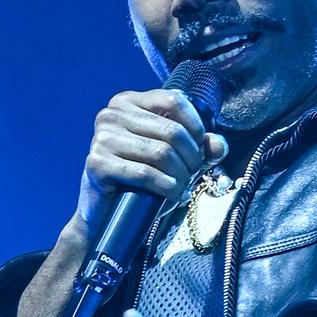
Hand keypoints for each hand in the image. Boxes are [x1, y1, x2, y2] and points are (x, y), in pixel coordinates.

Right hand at [73, 88, 227, 243]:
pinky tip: (176, 195)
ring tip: (184, 187)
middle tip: (194, 175)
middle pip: (171, 130)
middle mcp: (112, 114)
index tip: (201, 150)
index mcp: (128, 102)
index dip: (195, 126)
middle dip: (191, 157)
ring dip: (181, 174)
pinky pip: (145, 173)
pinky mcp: (97, 163)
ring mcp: (102, 138)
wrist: (106, 214)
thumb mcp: (173, 159)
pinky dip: (167, 187)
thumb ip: (198, 148)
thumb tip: (219, 145)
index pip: (173, 101)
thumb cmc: (140, 182)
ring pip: (161, 152)